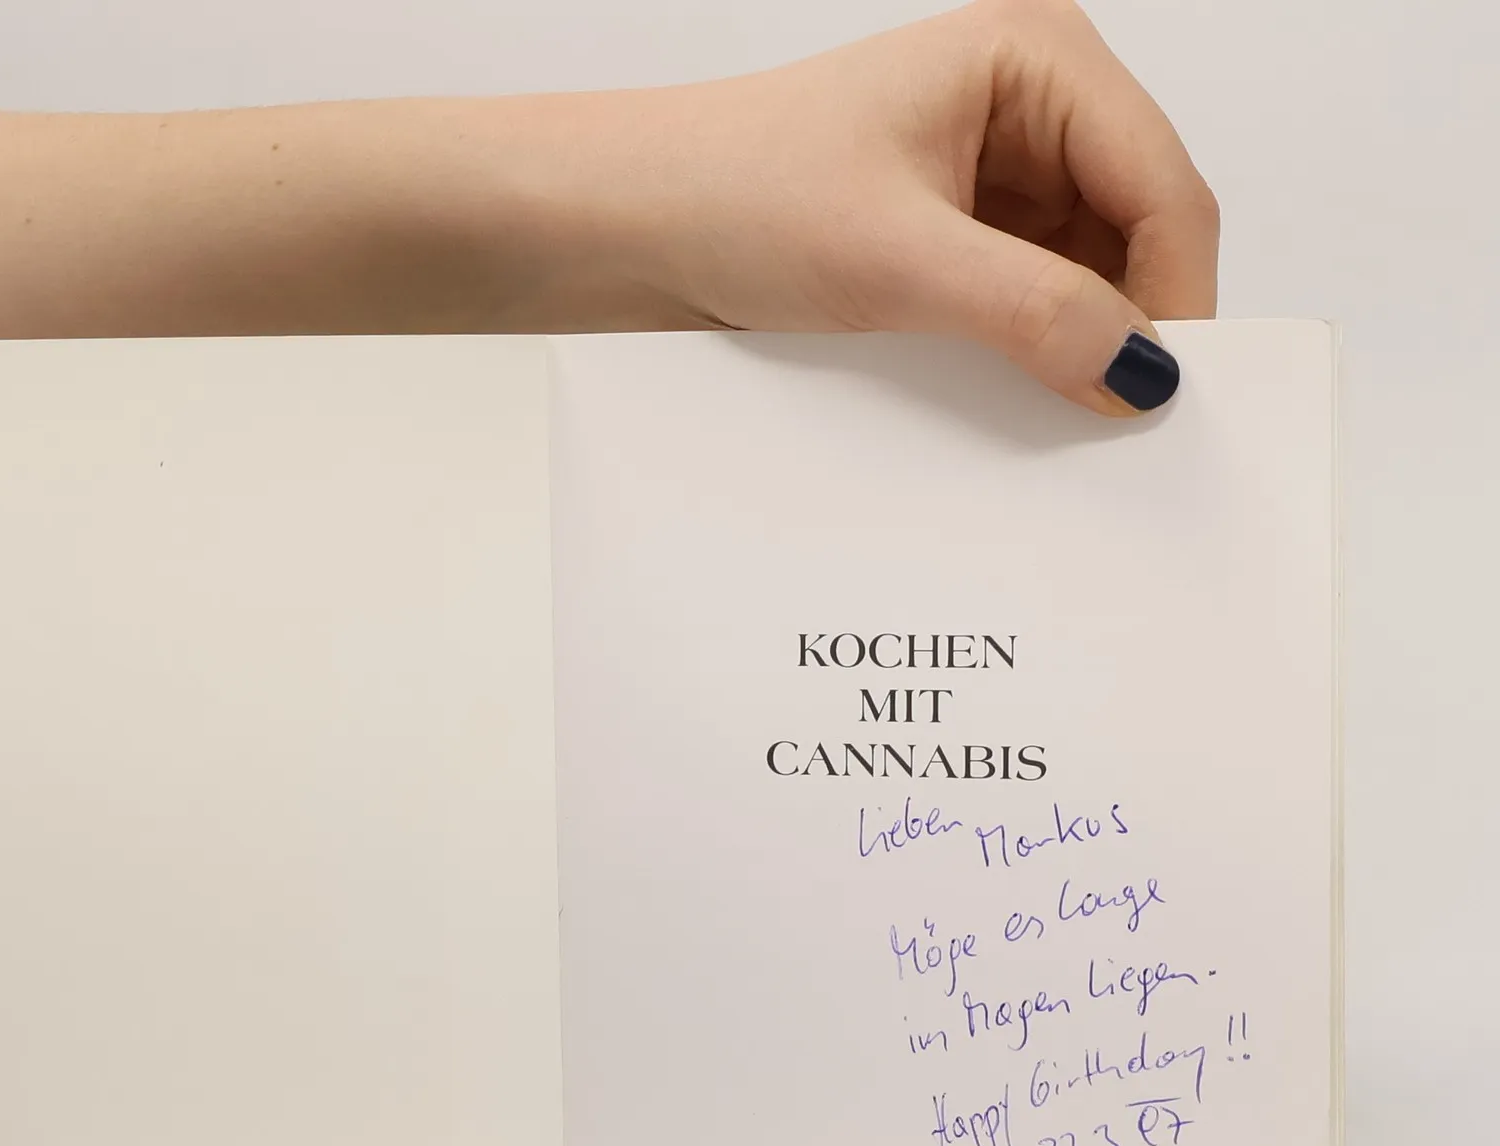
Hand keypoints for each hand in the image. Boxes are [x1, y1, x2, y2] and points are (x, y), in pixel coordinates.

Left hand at [576, 0, 1217, 413]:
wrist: (630, 226)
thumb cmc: (733, 193)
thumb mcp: (896, 262)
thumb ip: (1031, 313)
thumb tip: (1142, 370)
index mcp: (1035, 59)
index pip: (1161, 183)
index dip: (1177, 293)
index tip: (1166, 394)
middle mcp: (1028, 108)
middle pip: (1137, 230)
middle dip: (1130, 322)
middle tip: (1119, 423)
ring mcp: (993, 175)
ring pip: (1087, 276)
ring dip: (1075, 345)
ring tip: (1055, 416)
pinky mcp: (955, 238)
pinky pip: (1028, 304)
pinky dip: (1028, 355)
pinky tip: (1009, 400)